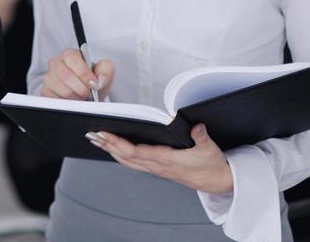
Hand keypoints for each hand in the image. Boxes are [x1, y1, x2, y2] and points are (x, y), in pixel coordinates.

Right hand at [40, 48, 114, 100]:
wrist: (88, 93)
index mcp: (69, 54)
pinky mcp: (46, 91)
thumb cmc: (93, 81)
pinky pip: (57, 100)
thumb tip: (100, 78)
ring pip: (63, 90)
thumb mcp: (103, 72)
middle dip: (82, 88)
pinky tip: (74, 101)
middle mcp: (56, 63)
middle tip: (89, 94)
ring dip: (77, 98)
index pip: (72, 59)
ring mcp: (49, 77)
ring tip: (83, 98)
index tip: (94, 84)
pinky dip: (69, 104)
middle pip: (66, 76)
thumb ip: (106, 69)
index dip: (84, 73)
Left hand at [86, 124, 233, 193]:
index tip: (104, 134)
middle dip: (107, 145)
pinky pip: (133, 163)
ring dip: (110, 150)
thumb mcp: (211, 149)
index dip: (118, 143)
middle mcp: (157, 166)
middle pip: (125, 157)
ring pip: (127, 161)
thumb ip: (202, 137)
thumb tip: (196, 127)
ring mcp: (156, 169)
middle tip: (91, 134)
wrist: (218, 182)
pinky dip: (120, 155)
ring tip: (96, 140)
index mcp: (166, 160)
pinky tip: (113, 149)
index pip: (135, 152)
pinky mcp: (158, 169)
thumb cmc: (212, 165)